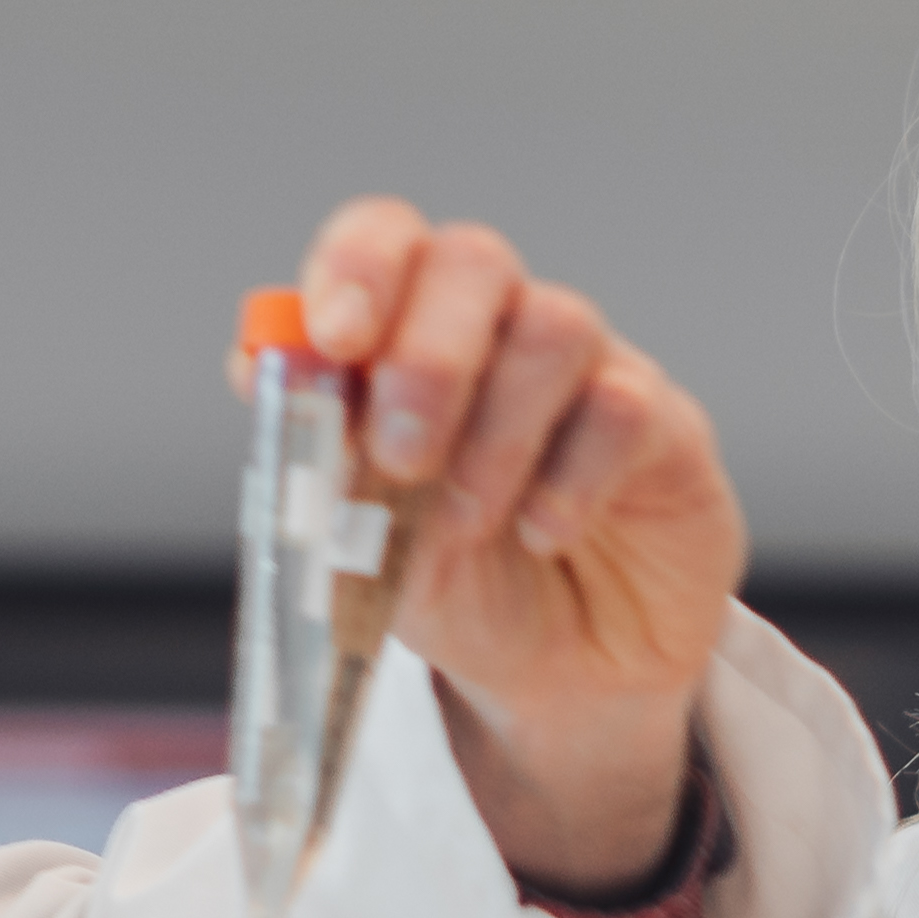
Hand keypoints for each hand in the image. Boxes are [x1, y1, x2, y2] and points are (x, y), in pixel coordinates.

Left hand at [276, 197, 746, 889]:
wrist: (559, 677)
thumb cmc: (458, 586)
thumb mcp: (363, 540)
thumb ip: (319, 453)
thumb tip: (256, 365)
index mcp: (411, 334)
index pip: (388, 240)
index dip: (359, 266)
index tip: (336, 339)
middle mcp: (501, 329)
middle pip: (474, 259)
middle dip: (428, 353)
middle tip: (402, 454)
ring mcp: (588, 367)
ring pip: (555, 324)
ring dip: (495, 432)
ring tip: (466, 522)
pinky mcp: (663, 423)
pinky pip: (623, 405)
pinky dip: (569, 479)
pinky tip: (541, 536)